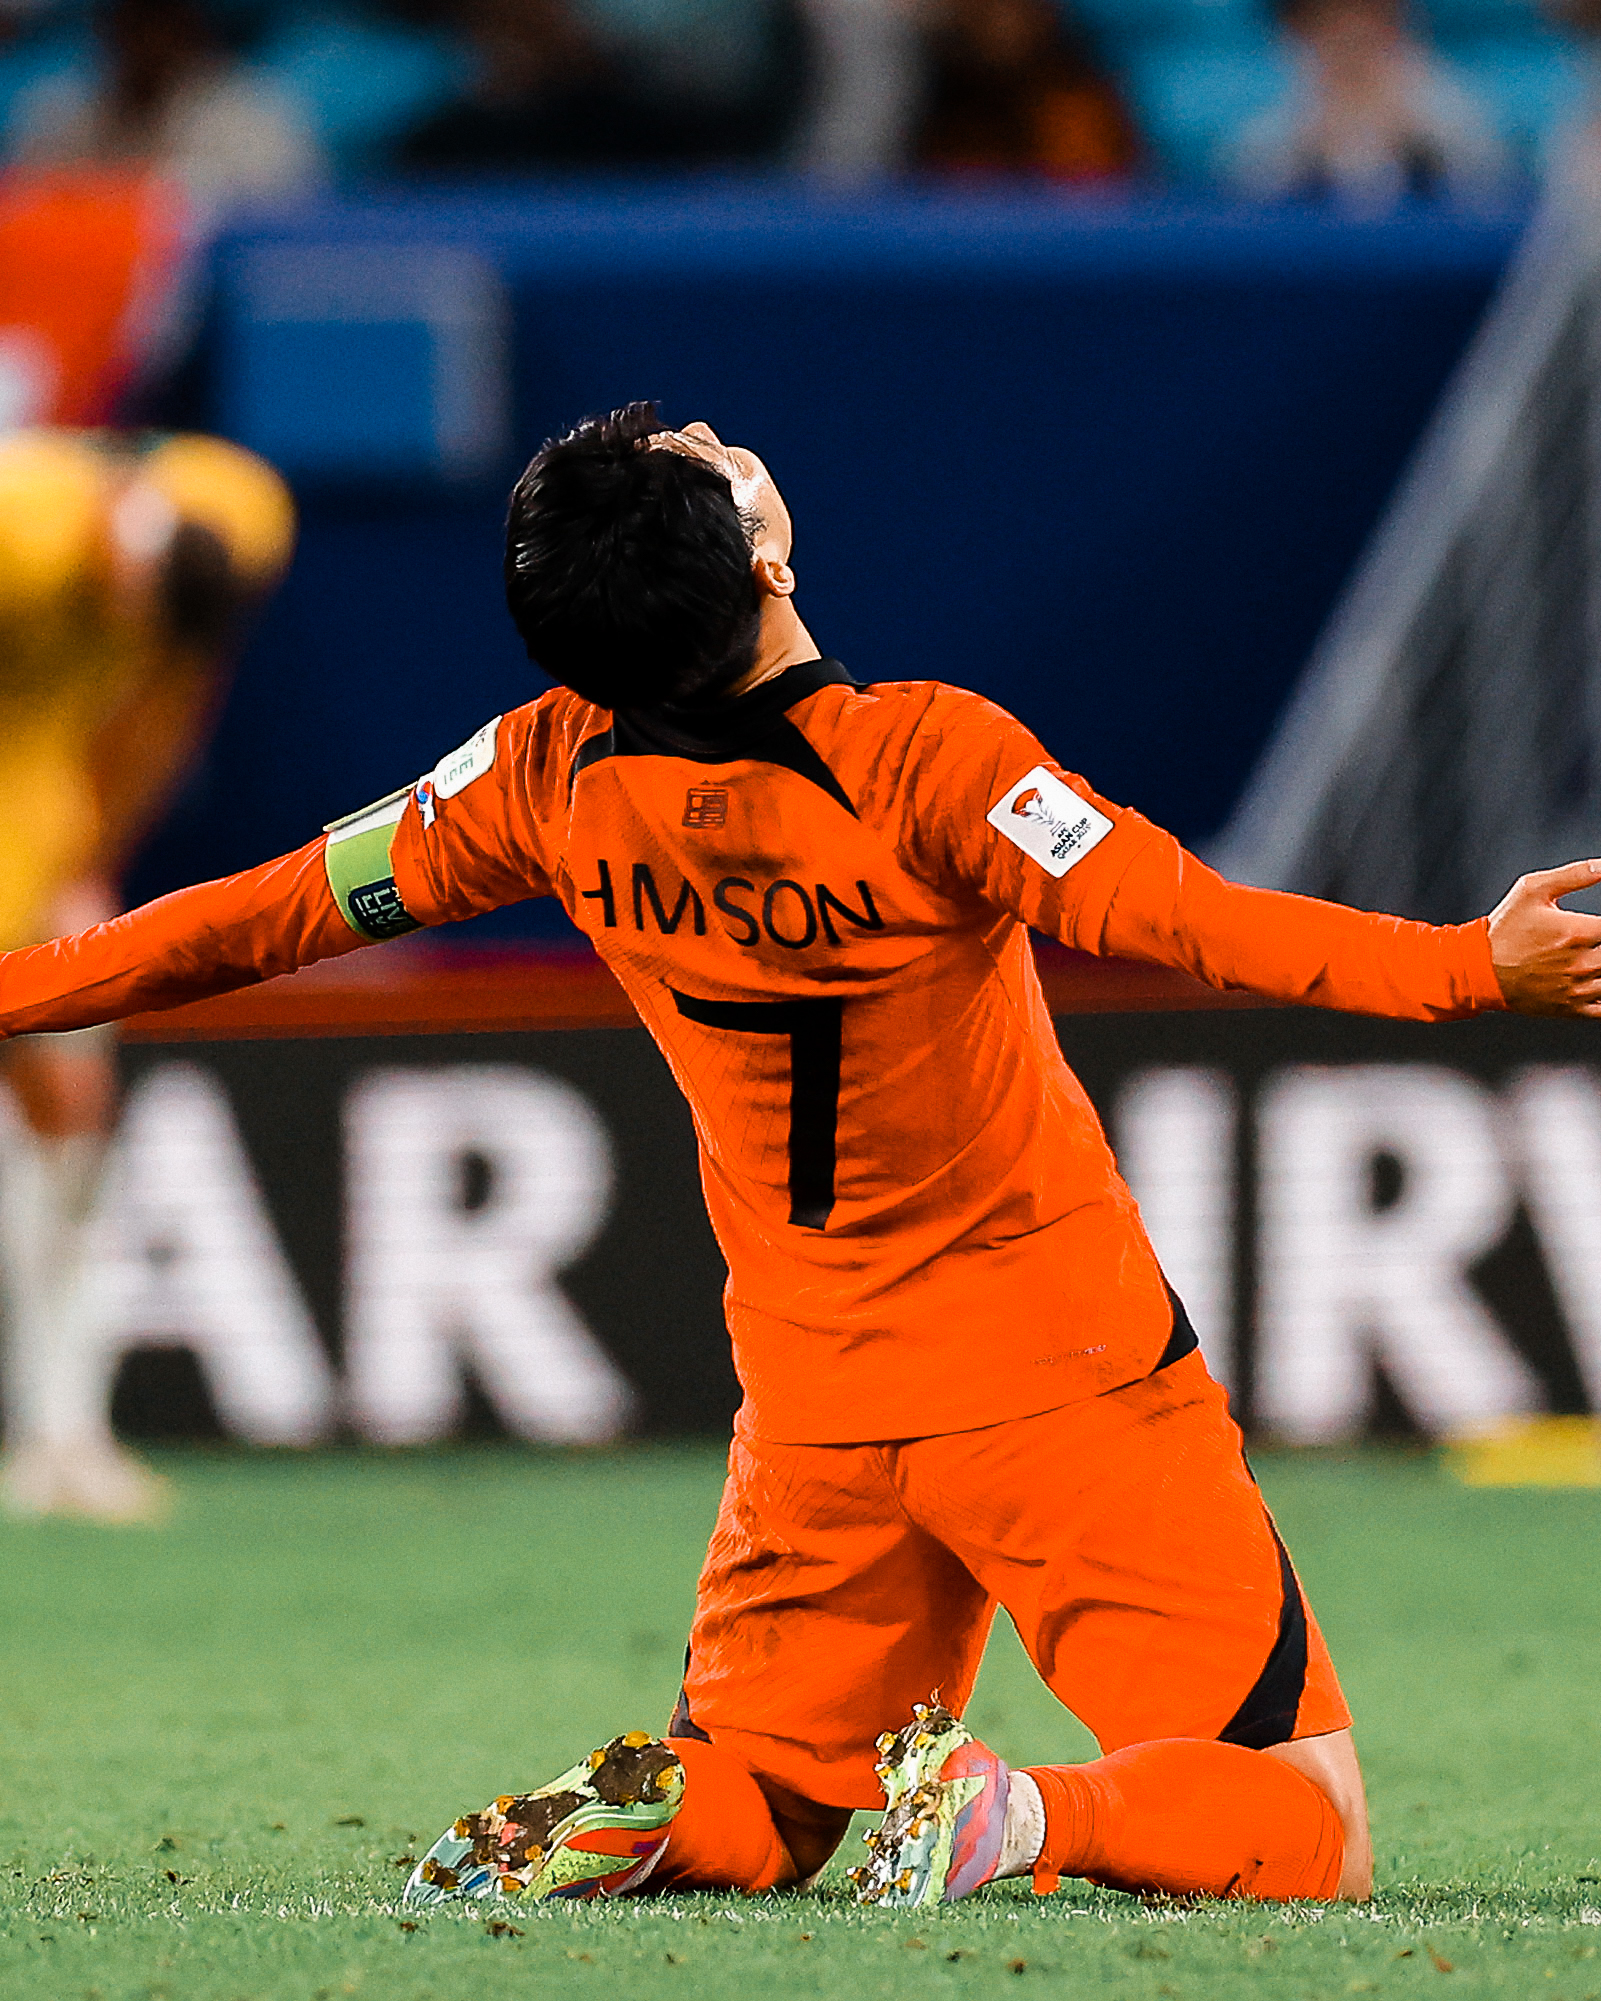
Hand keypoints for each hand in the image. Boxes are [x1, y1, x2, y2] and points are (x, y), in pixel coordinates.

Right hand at [1487, 860, 1600, 1014]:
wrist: (1477, 970)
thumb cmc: (1504, 929)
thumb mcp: (1532, 890)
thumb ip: (1574, 875)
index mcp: (1576, 932)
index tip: (1598, 926)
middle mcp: (1580, 963)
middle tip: (1596, 940)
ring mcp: (1577, 989)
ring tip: (1596, 956)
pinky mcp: (1571, 1008)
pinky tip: (1598, 981)